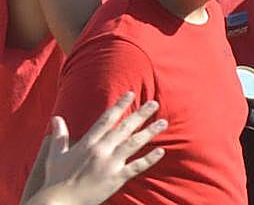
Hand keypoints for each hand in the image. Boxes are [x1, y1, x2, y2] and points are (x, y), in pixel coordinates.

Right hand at [21, 93, 165, 204]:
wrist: (59, 203)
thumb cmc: (56, 180)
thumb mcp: (56, 155)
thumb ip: (59, 135)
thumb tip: (56, 118)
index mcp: (88, 143)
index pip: (107, 119)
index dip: (120, 105)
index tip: (131, 93)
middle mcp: (101, 150)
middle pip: (125, 128)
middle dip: (140, 114)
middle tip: (154, 103)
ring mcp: (110, 164)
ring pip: (134, 143)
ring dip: (150, 132)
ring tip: (163, 123)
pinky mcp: (116, 178)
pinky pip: (136, 166)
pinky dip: (149, 159)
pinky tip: (161, 151)